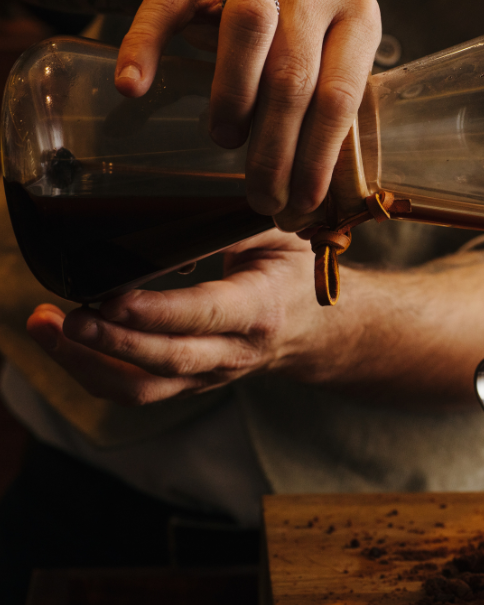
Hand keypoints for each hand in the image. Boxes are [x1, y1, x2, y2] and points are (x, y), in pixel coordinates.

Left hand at [25, 231, 326, 405]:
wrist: (316, 330)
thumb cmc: (293, 274)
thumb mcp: (277, 236)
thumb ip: (229, 224)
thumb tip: (173, 212)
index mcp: (260, 309)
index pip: (205, 315)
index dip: (156, 312)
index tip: (113, 297)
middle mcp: (235, 352)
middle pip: (167, 360)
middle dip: (111, 342)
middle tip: (68, 317)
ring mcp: (209, 375)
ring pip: (143, 388)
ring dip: (88, 364)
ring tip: (46, 328)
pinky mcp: (188, 385)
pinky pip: (135, 391)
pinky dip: (92, 371)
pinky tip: (63, 343)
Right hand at [113, 0, 380, 217]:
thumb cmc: (292, 23)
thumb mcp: (329, 53)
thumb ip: (327, 106)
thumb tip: (315, 196)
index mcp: (357, 16)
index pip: (341, 96)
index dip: (319, 156)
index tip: (302, 200)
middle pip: (294, 77)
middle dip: (275, 149)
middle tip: (261, 195)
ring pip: (246, 31)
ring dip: (233, 97)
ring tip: (225, 140)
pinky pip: (167, 8)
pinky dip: (145, 47)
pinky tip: (133, 87)